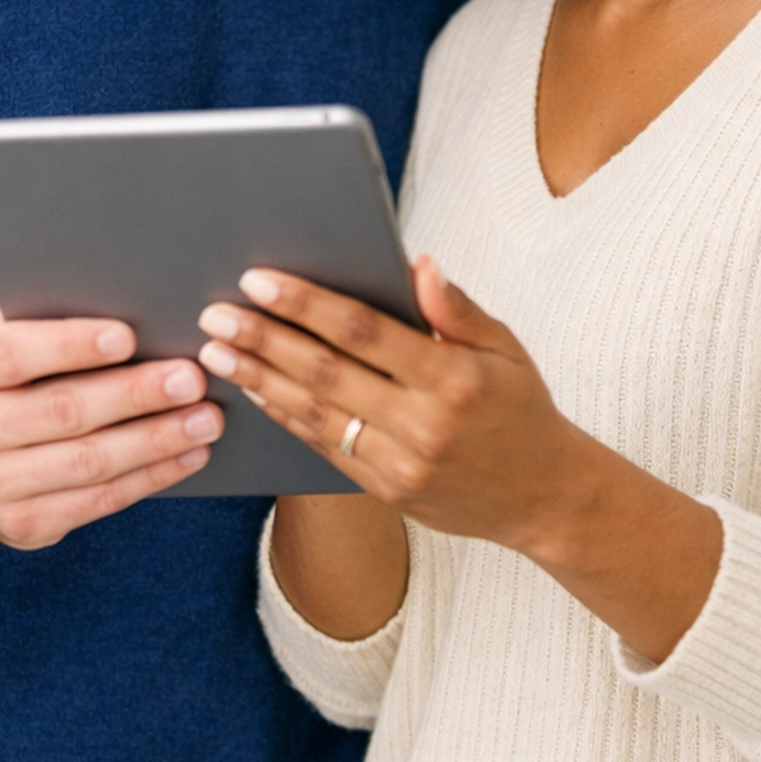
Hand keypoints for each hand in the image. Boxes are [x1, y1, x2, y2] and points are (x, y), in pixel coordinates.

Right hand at [0, 294, 222, 548]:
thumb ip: (34, 308)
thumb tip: (113, 285)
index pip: (11, 354)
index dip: (70, 345)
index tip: (128, 336)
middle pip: (62, 411)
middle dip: (135, 394)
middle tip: (192, 377)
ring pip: (88, 462)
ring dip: (156, 440)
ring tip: (206, 418)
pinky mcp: (25, 524)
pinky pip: (99, 501)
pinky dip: (151, 477)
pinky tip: (189, 454)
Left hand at [199, 258, 721, 661]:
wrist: (545, 497)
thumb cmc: (522, 408)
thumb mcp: (506, 349)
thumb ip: (456, 309)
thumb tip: (417, 264)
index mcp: (451, 377)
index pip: (363, 331)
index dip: (306, 303)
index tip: (259, 279)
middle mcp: (422, 423)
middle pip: (325, 372)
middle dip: (263, 339)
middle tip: (214, 313)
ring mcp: (402, 463)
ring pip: (315, 414)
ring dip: (259, 379)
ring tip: (216, 352)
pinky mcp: (388, 491)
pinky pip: (325, 448)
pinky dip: (286, 417)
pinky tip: (256, 391)